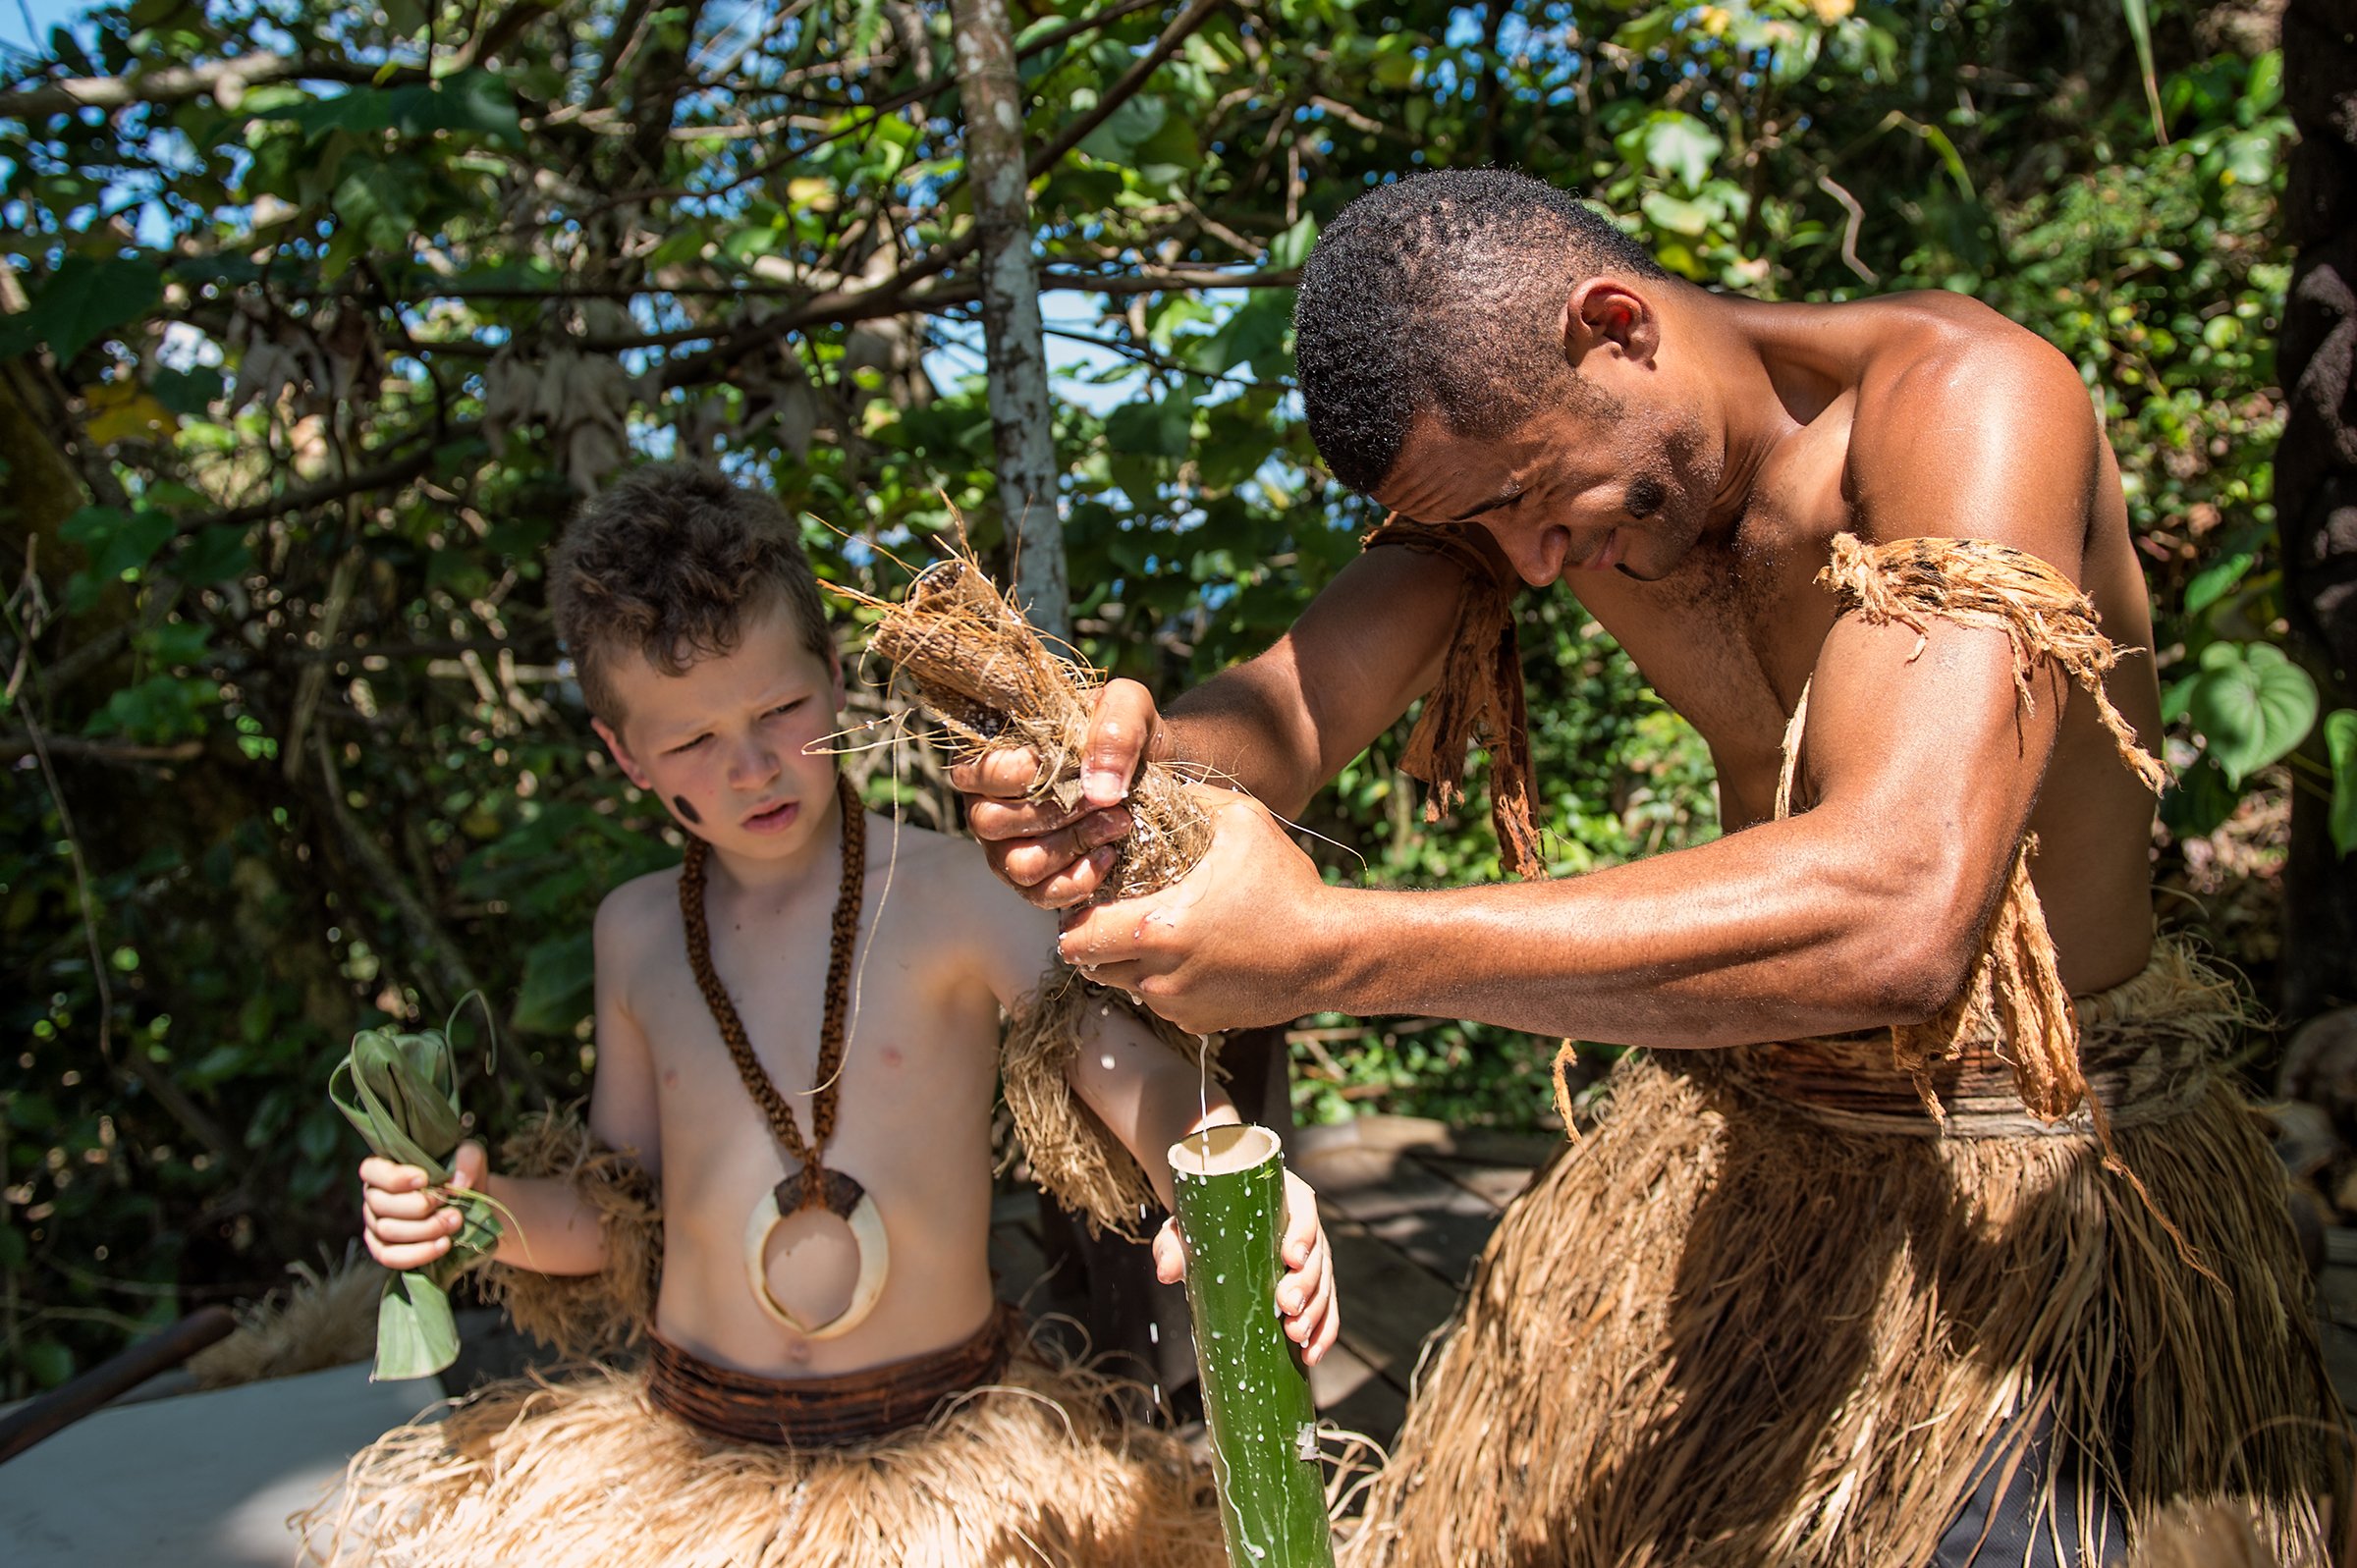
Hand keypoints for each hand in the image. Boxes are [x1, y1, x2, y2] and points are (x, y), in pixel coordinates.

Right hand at [359, 1140, 486, 1270]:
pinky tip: (443, 1244)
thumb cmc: (460, 1176)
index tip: (425, 1179)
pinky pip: (391, 1257)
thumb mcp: (470, 1158)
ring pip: (388, 1231)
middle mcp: (373, 1197)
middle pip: (382, 1204)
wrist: (469, 1207)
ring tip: (454, 1223)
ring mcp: (375, 1225)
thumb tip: (457, 1183)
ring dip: (425, 1229)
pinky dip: (418, 1253)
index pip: (371, 1170)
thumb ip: (466, 1161)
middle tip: (450, 1206)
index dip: (394, 1177)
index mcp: (384, 1168)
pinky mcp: (384, 1251)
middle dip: (419, 1207)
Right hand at [949, 678, 1162, 908]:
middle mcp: (987, 804)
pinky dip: (1079, 880)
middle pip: (991, 823)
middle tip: (1106, 799)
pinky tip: (1109, 854)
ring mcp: (1006, 847)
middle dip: (1056, 812)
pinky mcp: (1035, 881)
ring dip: (1073, 845)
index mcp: (993, 755)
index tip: (1072, 766)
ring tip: (1117, 824)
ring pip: (1018, 864)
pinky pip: (1042, 895)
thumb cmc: (1126, 735)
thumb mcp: (1129, 707)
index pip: (976, 772)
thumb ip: (1115, 729)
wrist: (1156, 771)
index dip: (1022, 774)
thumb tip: (1098, 789)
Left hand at [1058, 791, 1338, 1032]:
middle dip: (1096, 937)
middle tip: (1118, 908)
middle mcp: (1157, 977)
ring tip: (1157, 927)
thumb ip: (1189, 799)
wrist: (1330, 953)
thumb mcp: (1242, 822)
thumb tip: (1151, 783)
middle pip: (1091, 964)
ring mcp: (1177, 1005)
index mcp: (1154, 929)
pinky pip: (1160, 1000)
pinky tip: (1193, 952)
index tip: (1095, 894)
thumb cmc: (1286, 886)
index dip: (1076, 914)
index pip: (1074, 937)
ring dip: (1128, 960)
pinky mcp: (1198, 1023)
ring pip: (1124, 985)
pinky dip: (1163, 980)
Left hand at [1153, 1168, 1339, 1364]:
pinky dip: (1323, 1331)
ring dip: (1316, 1312)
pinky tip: (1311, 1355)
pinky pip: (1326, 1308)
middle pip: (1316, 1253)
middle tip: (1287, 1306)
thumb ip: (1172, 1244)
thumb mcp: (1184, 1228)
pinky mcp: (1310, 1286)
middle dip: (1306, 1283)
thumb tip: (1166, 1271)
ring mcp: (1310, 1258)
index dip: (1302, 1233)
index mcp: (1281, 1199)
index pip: (1301, 1210)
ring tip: (1296, 1334)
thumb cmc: (1200, 1221)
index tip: (1290, 1257)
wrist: (1210, 1229)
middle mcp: (1303, 1227)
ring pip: (1324, 1283)